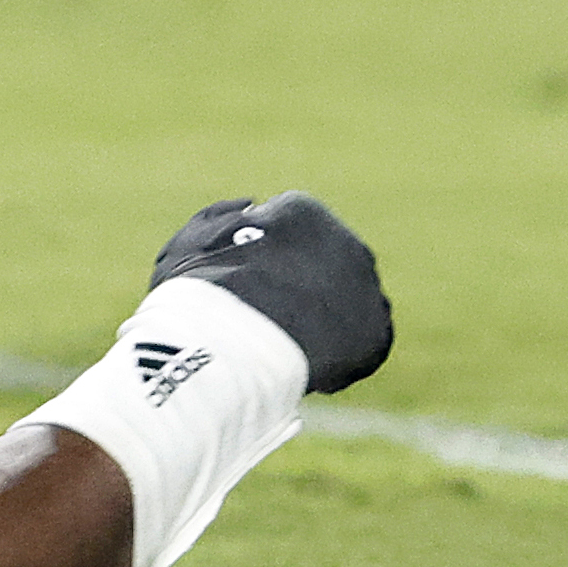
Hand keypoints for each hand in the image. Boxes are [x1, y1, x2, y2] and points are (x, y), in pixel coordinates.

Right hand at [151, 192, 391, 394]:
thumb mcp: (189, 244)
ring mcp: (367, 286)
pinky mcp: (378, 330)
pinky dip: (338, 354)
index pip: (293, 234)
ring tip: (285, 345)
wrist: (231, 340)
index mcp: (301, 211)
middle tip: (269, 319)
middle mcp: (344, 240)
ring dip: (323, 319)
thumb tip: (251, 204)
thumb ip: (218, 217)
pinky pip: (361, 342)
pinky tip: (304, 362)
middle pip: (326, 266)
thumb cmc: (200, 291)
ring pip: (347, 302)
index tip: (248, 288)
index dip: (268, 264)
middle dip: (303, 289)